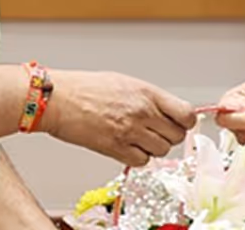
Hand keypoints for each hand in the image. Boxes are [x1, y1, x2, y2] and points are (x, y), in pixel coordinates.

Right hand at [39, 70, 194, 165]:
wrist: (58, 99)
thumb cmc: (85, 88)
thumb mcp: (124, 83)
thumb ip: (149, 98)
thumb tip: (168, 111)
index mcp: (147, 93)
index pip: (186, 114)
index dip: (186, 122)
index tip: (180, 123)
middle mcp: (142, 112)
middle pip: (177, 136)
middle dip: (169, 136)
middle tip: (155, 131)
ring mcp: (130, 131)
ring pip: (162, 151)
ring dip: (153, 147)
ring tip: (138, 138)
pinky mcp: (116, 149)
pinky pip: (142, 161)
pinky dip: (138, 157)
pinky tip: (127, 147)